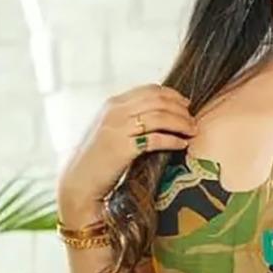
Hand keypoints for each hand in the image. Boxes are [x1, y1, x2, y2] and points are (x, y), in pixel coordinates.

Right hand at [57, 83, 194, 216]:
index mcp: (112, 104)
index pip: (150, 90)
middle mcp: (115, 112)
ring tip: (192, 131)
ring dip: (181, 123)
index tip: (185, 104)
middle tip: (193, 119)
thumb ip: (127, 118)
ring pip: (160, 117)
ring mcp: (118, 128)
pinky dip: (173, 140)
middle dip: (180, 108)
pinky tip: (182, 145)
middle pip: (158, 100)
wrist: (79, 182)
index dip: (172, 95)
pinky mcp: (124, 148)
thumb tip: (155, 113)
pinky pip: (157, 138)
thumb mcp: (108, 130)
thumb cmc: (96, 159)